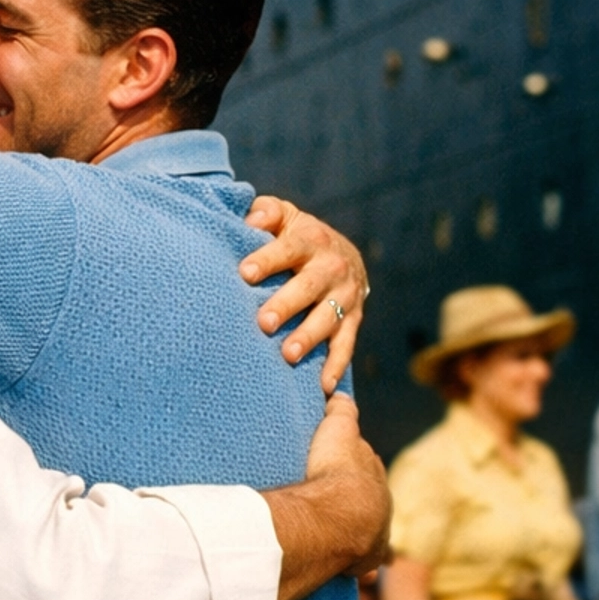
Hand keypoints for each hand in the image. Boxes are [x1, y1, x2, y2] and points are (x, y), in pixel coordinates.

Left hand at [241, 197, 367, 393]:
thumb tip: (250, 218)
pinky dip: (336, 366)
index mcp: (310, 239)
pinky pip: (346, 345)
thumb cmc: (295, 237)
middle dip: (286, 304)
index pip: (288, 248)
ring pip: (328, 318)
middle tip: (264, 322)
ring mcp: (345, 296)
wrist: (341, 255)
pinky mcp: (354, 319)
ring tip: (287, 355)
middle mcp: (332, 267)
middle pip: (308, 287)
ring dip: (309, 337)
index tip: (244, 273)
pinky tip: (323, 386)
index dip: (267, 259)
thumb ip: (265, 212)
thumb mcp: (283, 216)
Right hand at [304, 394, 391, 575]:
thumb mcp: (339, 430)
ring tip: (351, 542)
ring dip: (365, 539)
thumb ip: (341, 411)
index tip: (349, 476)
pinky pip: (366, 565)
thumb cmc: (337, 470)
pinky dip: (363, 569)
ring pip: (374, 536)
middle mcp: (381, 507)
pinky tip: (360, 576)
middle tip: (347, 510)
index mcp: (375, 477)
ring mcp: (376, 535)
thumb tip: (341, 394)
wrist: (343, 513)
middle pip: (374, 505)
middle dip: (364, 508)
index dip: (359, 472)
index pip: (370, 472)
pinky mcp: (366, 559)